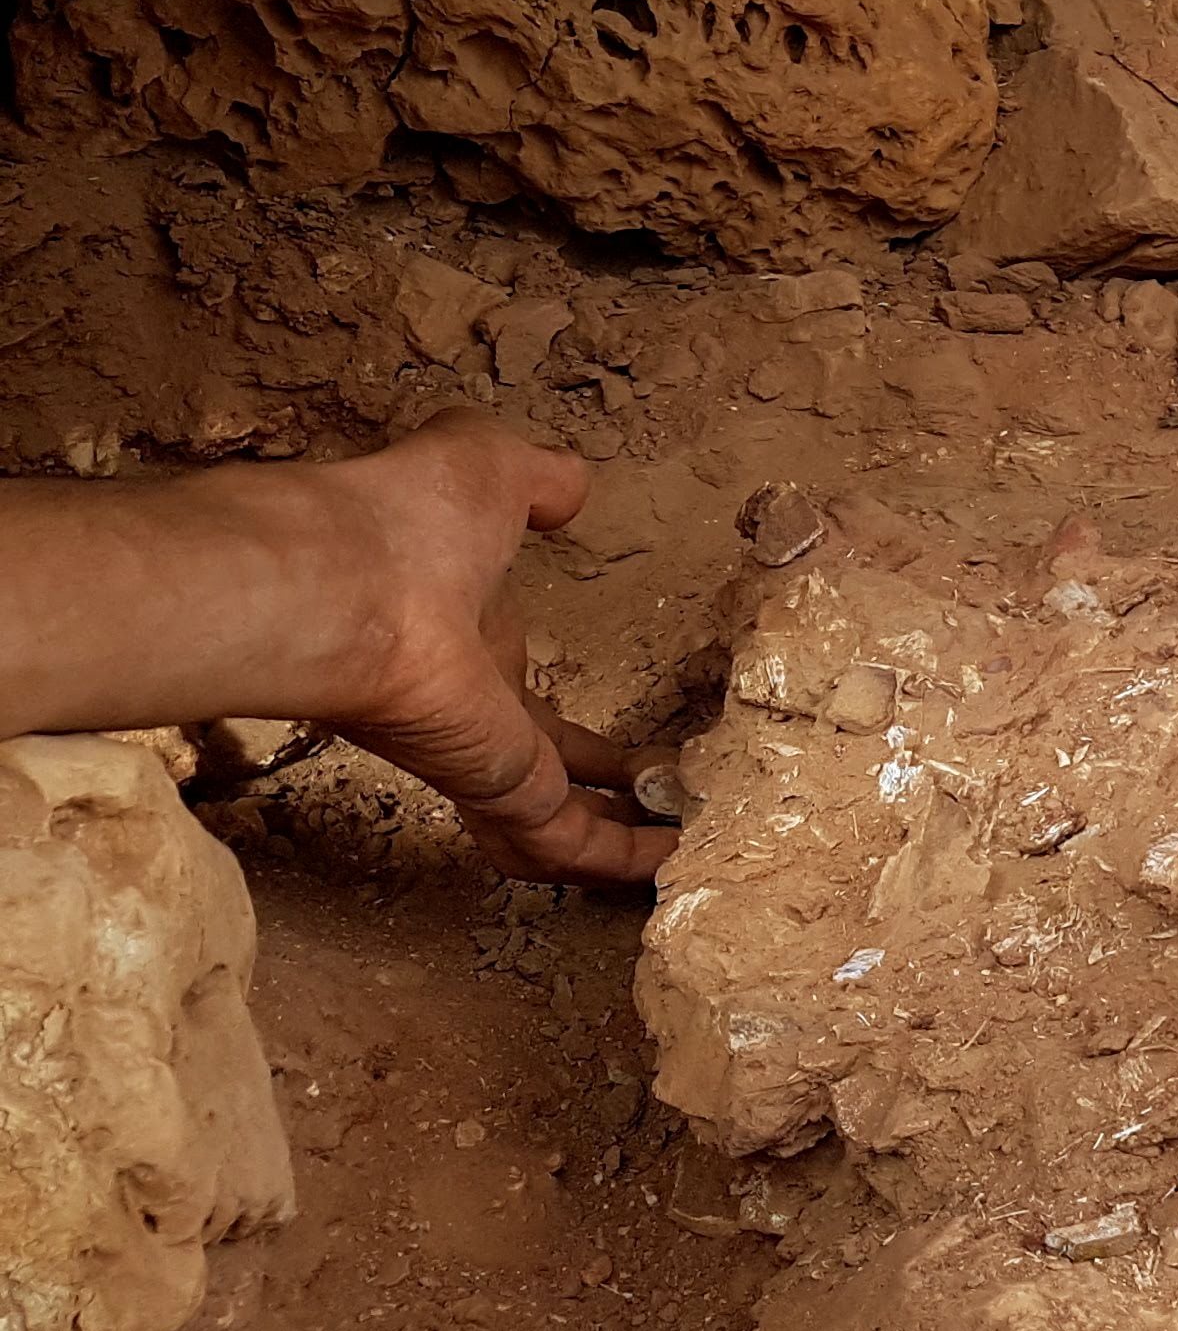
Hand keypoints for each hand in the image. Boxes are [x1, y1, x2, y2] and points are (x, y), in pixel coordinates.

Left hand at [313, 415, 673, 888]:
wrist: (344, 580)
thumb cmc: (403, 518)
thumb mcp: (486, 468)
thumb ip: (534, 478)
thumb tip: (568, 488)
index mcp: (468, 640)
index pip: (523, 689)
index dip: (562, 708)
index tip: (605, 723)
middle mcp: (474, 707)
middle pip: (544, 763)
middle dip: (597, 786)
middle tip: (657, 796)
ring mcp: (484, 757)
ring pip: (556, 819)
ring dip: (616, 841)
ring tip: (680, 854)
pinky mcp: (499, 789)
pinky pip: (568, 841)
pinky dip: (621, 858)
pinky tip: (672, 863)